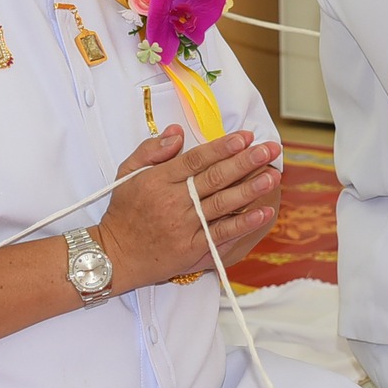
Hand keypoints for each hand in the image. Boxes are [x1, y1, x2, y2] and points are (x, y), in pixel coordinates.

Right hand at [95, 127, 280, 291]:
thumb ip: (151, 149)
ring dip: (250, 189)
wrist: (115, 256)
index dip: (223, 147)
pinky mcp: (193, 250)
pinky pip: (222, 235)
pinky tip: (263, 212)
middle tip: (268, 149)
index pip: (196, 159)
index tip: (245, 137)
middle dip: (245, 162)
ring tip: (272, 175)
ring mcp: (185, 228)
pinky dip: (244, 224)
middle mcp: (173, 202)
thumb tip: (177, 132)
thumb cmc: (124, 212)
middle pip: (215, 178)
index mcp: (158, 180)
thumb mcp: (127, 173)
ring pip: (222, 204)